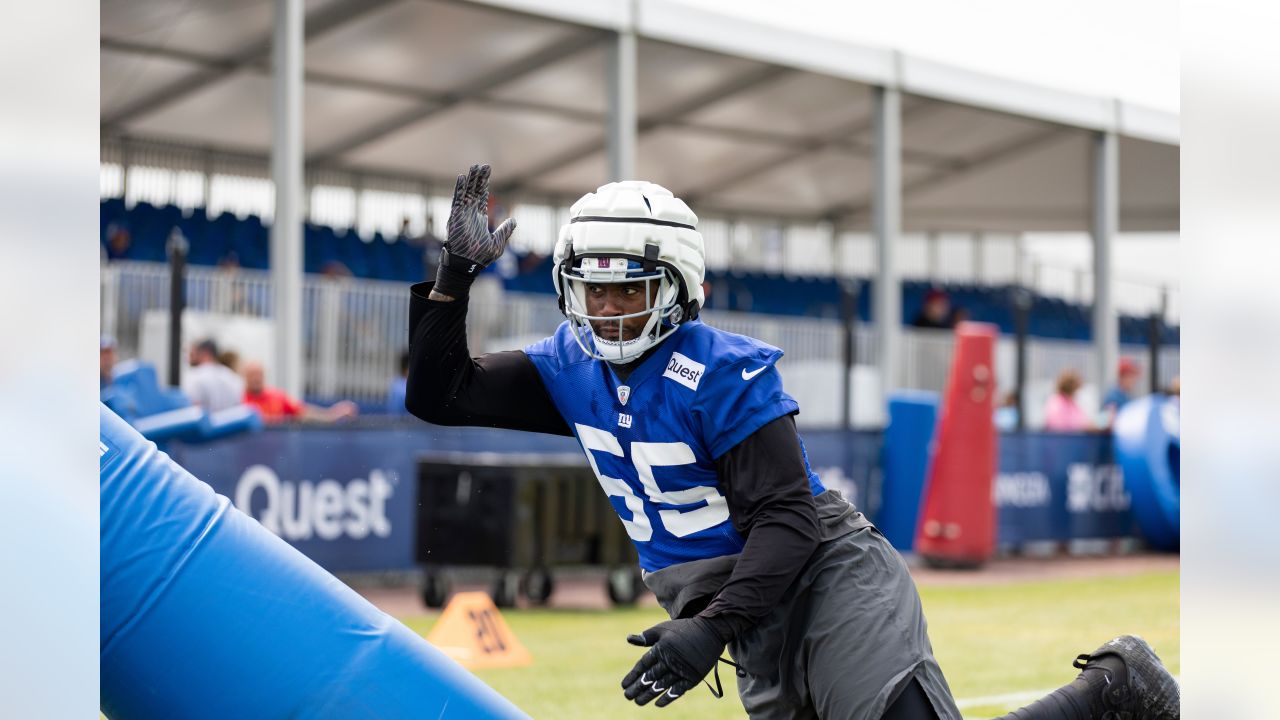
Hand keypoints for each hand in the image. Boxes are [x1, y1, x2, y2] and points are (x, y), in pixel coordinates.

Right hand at [432, 164, 515, 298]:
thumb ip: (505, 231)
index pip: (482, 197)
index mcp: (479, 218)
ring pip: (466, 192)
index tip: (487, 173)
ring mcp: (462, 214)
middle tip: (483, 165)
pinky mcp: (456, 217)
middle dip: (479, 178)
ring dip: (470, 180)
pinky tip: (462, 178)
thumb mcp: (498, 244)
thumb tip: (515, 221)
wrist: (467, 266)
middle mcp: (470, 214)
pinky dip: (459, 189)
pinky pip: (457, 200)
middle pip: (475, 191)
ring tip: (475, 167)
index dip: (485, 184)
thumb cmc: (481, 258)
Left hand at [621, 617, 724, 706]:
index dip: (633, 676)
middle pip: (650, 677)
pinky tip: (658, 703)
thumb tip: (629, 639)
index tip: (624, 685)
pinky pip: (678, 690)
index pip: (643, 665)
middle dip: (638, 688)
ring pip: (662, 685)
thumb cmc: (684, 629)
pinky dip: (668, 698)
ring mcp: (682, 669)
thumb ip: (646, 636)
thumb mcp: (663, 629)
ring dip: (649, 695)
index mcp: (661, 648)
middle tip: (628, 696)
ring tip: (638, 701)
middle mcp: (670, 660)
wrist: (711, 631)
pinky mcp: (693, 677)